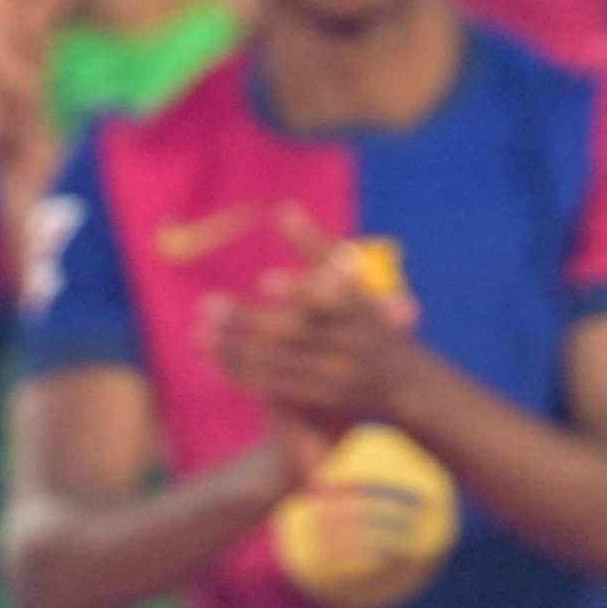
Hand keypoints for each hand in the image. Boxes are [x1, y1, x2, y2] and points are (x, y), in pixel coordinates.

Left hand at [206, 248, 420, 429]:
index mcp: (361, 311)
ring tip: (199, 329)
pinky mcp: (318, 400)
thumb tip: (281, 207)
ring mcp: (334, 377)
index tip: (266, 280)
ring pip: (277, 363)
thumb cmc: (372, 319)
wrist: (407, 384)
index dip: (300, 292)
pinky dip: (242, 370)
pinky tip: (212, 356)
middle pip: (293, 334)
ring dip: (235, 347)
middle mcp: (349, 345)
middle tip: (207, 303)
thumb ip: (317, 248)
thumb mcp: (356, 281)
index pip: (332, 301)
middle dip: (248, 320)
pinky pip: (274, 386)